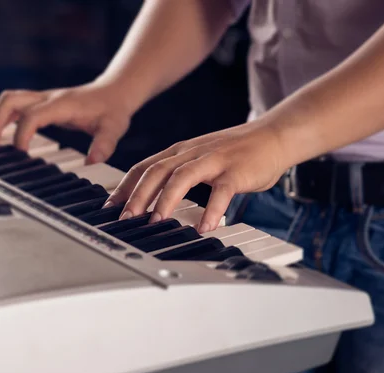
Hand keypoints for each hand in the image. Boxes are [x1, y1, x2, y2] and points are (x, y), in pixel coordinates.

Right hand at [0, 82, 133, 163]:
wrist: (114, 91)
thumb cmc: (113, 109)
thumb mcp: (114, 127)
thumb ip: (104, 144)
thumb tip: (93, 161)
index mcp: (62, 104)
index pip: (32, 115)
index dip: (22, 134)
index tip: (21, 154)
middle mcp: (47, 98)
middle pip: (10, 101)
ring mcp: (42, 99)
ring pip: (7, 102)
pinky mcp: (40, 104)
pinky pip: (13, 107)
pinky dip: (0, 120)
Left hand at [105, 120, 288, 232]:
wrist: (273, 135)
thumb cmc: (234, 153)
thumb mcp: (198, 159)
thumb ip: (177, 175)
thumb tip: (152, 201)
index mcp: (180, 152)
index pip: (144, 167)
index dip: (125, 186)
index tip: (110, 207)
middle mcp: (192, 153)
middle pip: (157, 171)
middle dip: (137, 195)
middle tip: (126, 218)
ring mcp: (214, 160)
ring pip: (182, 177)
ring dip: (166, 200)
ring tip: (157, 222)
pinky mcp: (236, 171)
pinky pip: (221, 192)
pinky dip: (211, 210)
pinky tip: (204, 227)